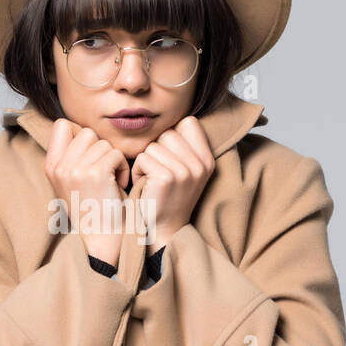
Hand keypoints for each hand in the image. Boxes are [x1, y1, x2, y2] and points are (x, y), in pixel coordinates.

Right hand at [44, 119, 129, 266]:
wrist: (101, 239)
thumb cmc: (92, 210)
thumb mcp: (70, 182)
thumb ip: (71, 157)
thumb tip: (81, 130)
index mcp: (51, 166)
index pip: (62, 125)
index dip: (80, 134)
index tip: (90, 155)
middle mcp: (60, 167)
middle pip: (87, 132)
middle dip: (101, 149)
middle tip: (105, 170)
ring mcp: (77, 170)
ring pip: (104, 143)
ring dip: (114, 159)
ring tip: (112, 180)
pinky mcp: (97, 174)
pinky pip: (115, 154)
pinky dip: (123, 167)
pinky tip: (120, 183)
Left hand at [131, 116, 213, 249]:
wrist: (162, 231)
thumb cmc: (167, 198)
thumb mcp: (186, 171)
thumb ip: (184, 146)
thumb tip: (172, 115)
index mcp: (207, 159)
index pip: (188, 122)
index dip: (172, 136)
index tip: (169, 157)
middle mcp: (201, 164)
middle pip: (168, 133)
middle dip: (156, 150)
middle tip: (158, 172)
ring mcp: (186, 170)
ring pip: (154, 145)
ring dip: (145, 161)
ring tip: (151, 180)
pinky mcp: (167, 177)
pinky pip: (143, 157)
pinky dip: (138, 170)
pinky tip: (145, 185)